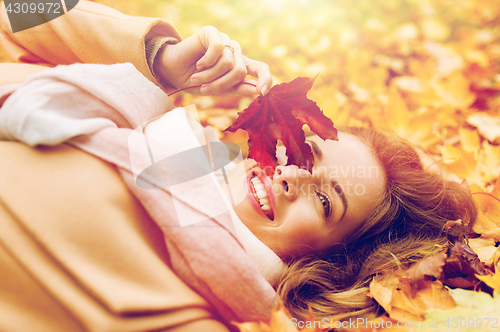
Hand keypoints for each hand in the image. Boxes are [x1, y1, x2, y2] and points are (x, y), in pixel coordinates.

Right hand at [154, 26, 271, 95]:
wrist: (173, 72)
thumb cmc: (195, 82)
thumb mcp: (217, 90)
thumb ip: (237, 89)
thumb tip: (257, 90)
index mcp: (240, 66)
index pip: (261, 69)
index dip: (266, 79)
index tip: (262, 92)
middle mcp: (235, 52)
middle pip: (240, 71)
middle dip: (221, 85)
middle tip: (205, 90)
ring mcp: (225, 41)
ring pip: (229, 63)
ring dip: (210, 76)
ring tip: (197, 78)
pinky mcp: (213, 33)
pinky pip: (217, 49)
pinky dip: (206, 62)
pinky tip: (198, 64)